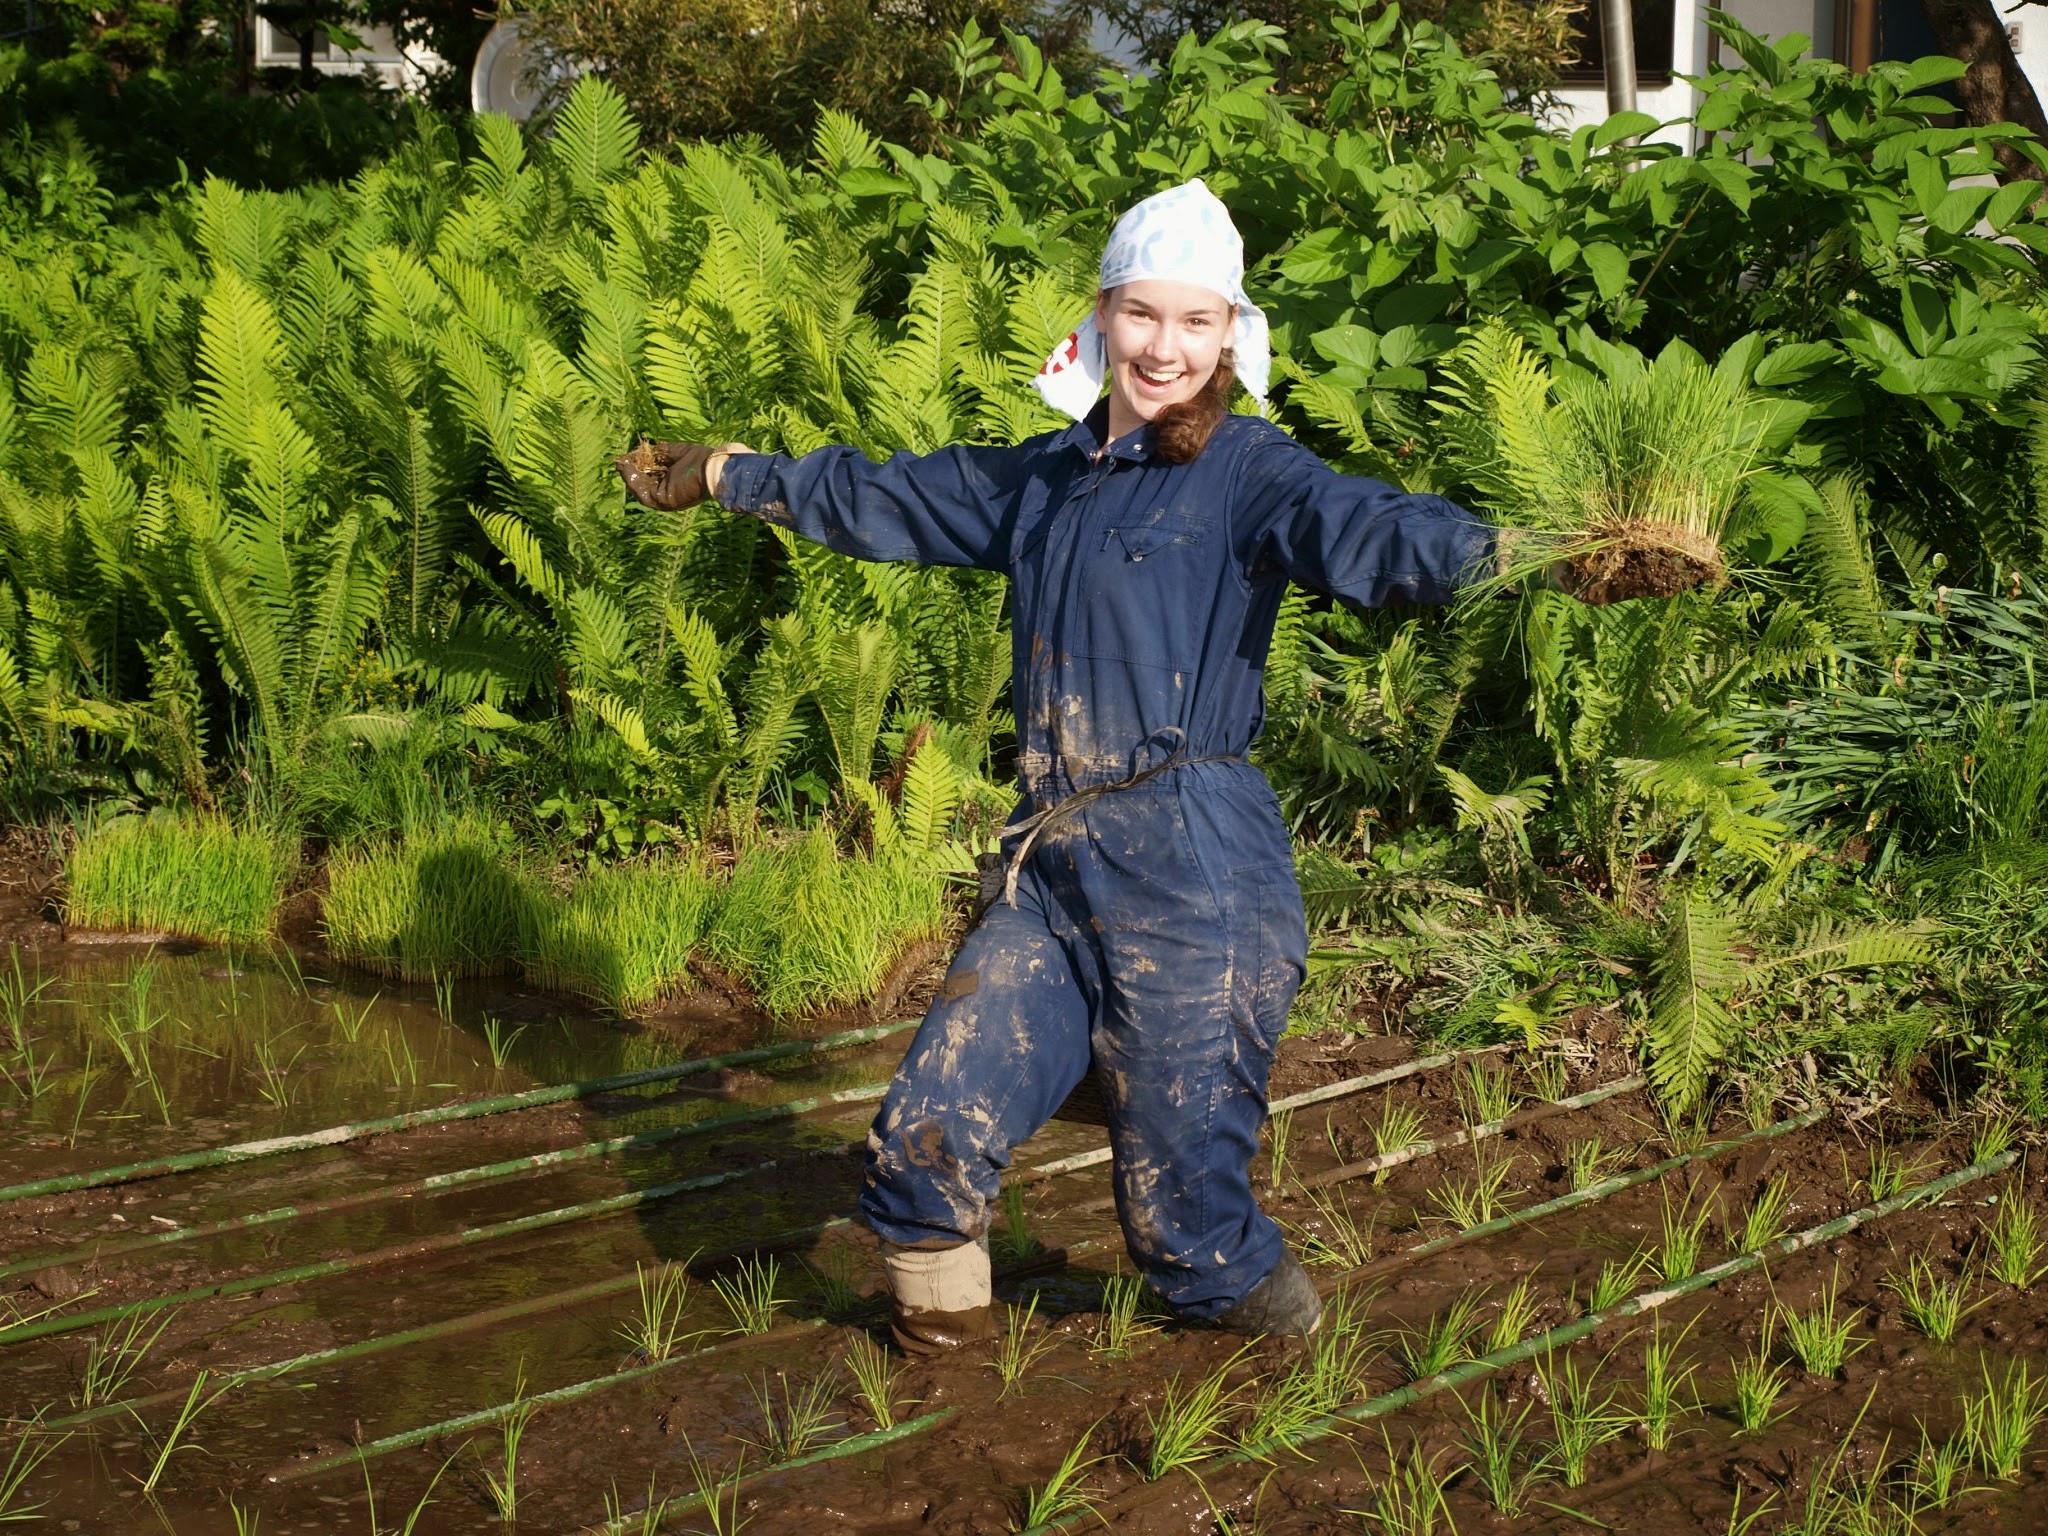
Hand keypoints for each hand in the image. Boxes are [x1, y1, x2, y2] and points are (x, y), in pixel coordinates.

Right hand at [615, 440, 752, 509]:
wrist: (712, 468)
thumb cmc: (700, 459)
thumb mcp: (676, 451)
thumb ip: (661, 452)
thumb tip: (646, 450)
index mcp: (673, 482)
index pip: (651, 476)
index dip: (638, 466)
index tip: (628, 456)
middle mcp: (668, 493)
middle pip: (643, 483)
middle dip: (630, 471)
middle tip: (620, 460)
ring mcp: (664, 499)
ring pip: (639, 489)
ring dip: (628, 475)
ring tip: (620, 462)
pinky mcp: (662, 501)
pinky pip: (641, 492)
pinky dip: (631, 480)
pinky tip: (625, 467)